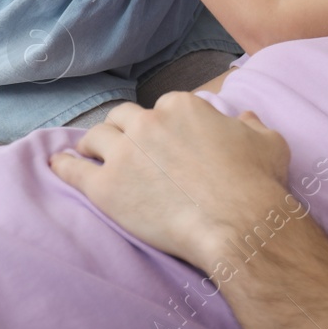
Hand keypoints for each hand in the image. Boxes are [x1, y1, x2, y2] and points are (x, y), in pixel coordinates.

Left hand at [48, 94, 293, 268]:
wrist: (238, 222)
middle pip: (122, 117)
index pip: (161, 106)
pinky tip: (59, 165)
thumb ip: (251, 124)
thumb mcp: (268, 141)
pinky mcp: (105, 187)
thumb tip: (243, 119)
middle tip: (126, 147)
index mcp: (182, 106)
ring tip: (94, 157)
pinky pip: (73, 170)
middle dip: (123, 129)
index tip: (164, 141)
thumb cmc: (255, 182)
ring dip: (95, 145)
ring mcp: (124, 154)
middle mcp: (148, 122)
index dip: (162, 124)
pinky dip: (64, 166)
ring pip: (96, 137)